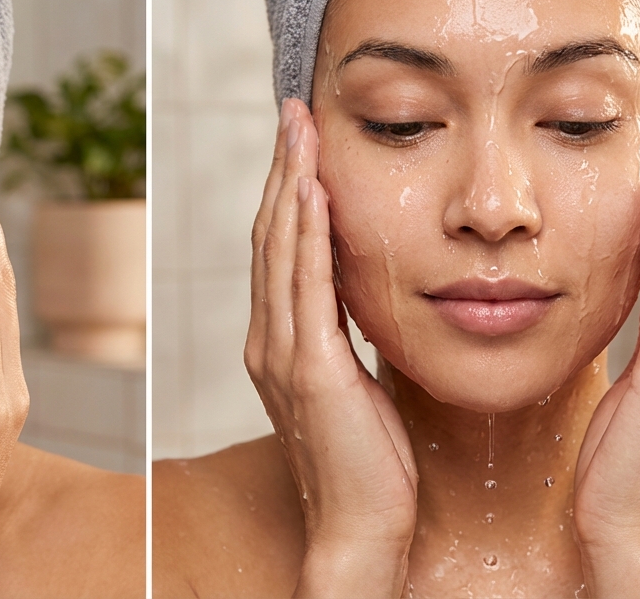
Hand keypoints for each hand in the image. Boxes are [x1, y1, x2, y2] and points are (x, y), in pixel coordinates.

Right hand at [243, 99, 418, 598]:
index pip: (279, 249)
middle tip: (293, 110)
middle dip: (280, 168)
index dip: (285, 190)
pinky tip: (312, 190)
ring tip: (299, 128)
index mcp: (281, 342)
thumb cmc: (370, 465)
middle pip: (270, 235)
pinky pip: (304, 286)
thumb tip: (366, 295)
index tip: (299, 140)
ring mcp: (281, 354)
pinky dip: (304, 233)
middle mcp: (268, 340)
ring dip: (287, 183)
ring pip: (279, 249)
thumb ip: (348, 337)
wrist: (361, 528)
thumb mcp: (358, 384)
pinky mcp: (308, 370)